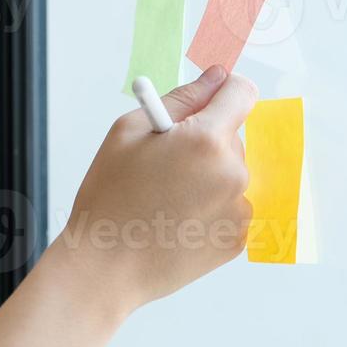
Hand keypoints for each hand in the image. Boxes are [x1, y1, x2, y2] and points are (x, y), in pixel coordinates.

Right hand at [50, 65, 256, 311]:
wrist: (104, 268)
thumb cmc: (108, 198)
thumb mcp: (128, 133)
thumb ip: (179, 99)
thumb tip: (217, 77)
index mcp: (207, 140)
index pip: (242, 93)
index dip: (222, 92)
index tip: (206, 103)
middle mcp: (234, 173)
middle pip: (233, 137)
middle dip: (205, 142)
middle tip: (162, 167)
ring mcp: (240, 210)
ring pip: (232, 174)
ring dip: (208, 177)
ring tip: (166, 200)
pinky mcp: (237, 240)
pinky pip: (231, 208)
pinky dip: (209, 209)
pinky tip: (175, 222)